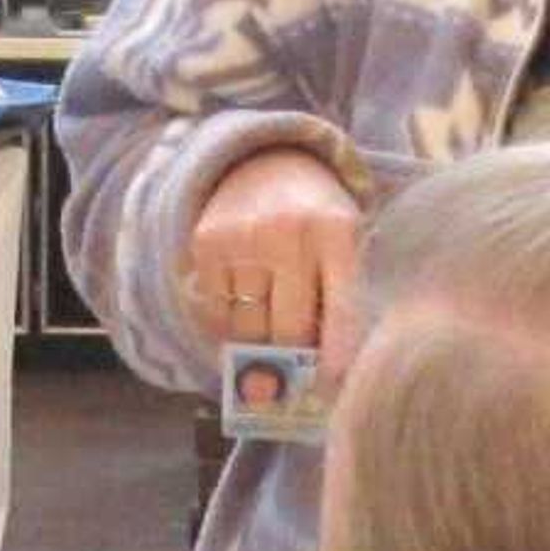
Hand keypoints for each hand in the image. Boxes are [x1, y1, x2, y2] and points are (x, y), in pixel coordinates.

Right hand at [178, 145, 362, 363]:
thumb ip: (339, 296)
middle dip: (292, 355)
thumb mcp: (343, 243)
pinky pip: (215, 313)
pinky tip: (241, 314)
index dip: (336, 358)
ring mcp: (242, 237)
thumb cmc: (316, 218)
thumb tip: (320, 374)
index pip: (341, 310)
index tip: (328, 388)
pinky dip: (227, 326)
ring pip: (248, 327)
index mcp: (337, 232)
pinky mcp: (206, 244)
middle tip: (293, 364)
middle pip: (289, 328)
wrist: (267, 162)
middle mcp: (288, 233)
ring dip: (258, 340)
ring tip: (267, 330)